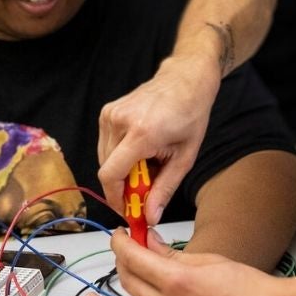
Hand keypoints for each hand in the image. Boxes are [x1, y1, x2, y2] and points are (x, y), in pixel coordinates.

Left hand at [86, 229, 295, 295]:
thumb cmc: (248, 288)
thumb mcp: (209, 260)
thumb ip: (171, 255)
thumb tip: (147, 243)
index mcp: (177, 283)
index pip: (132, 258)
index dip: (121, 243)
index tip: (121, 236)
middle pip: (127, 284)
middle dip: (120, 264)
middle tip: (122, 256)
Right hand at [97, 55, 219, 224]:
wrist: (185, 79)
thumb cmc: (190, 114)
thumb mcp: (184, 157)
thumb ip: (164, 189)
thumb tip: (150, 216)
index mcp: (141, 133)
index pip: (111, 175)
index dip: (116, 198)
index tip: (128, 210)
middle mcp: (120, 121)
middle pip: (107, 170)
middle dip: (123, 187)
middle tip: (145, 191)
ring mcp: (110, 114)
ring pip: (104, 159)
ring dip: (122, 170)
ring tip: (148, 164)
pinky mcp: (106, 111)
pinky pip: (105, 145)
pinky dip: (120, 155)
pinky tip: (140, 150)